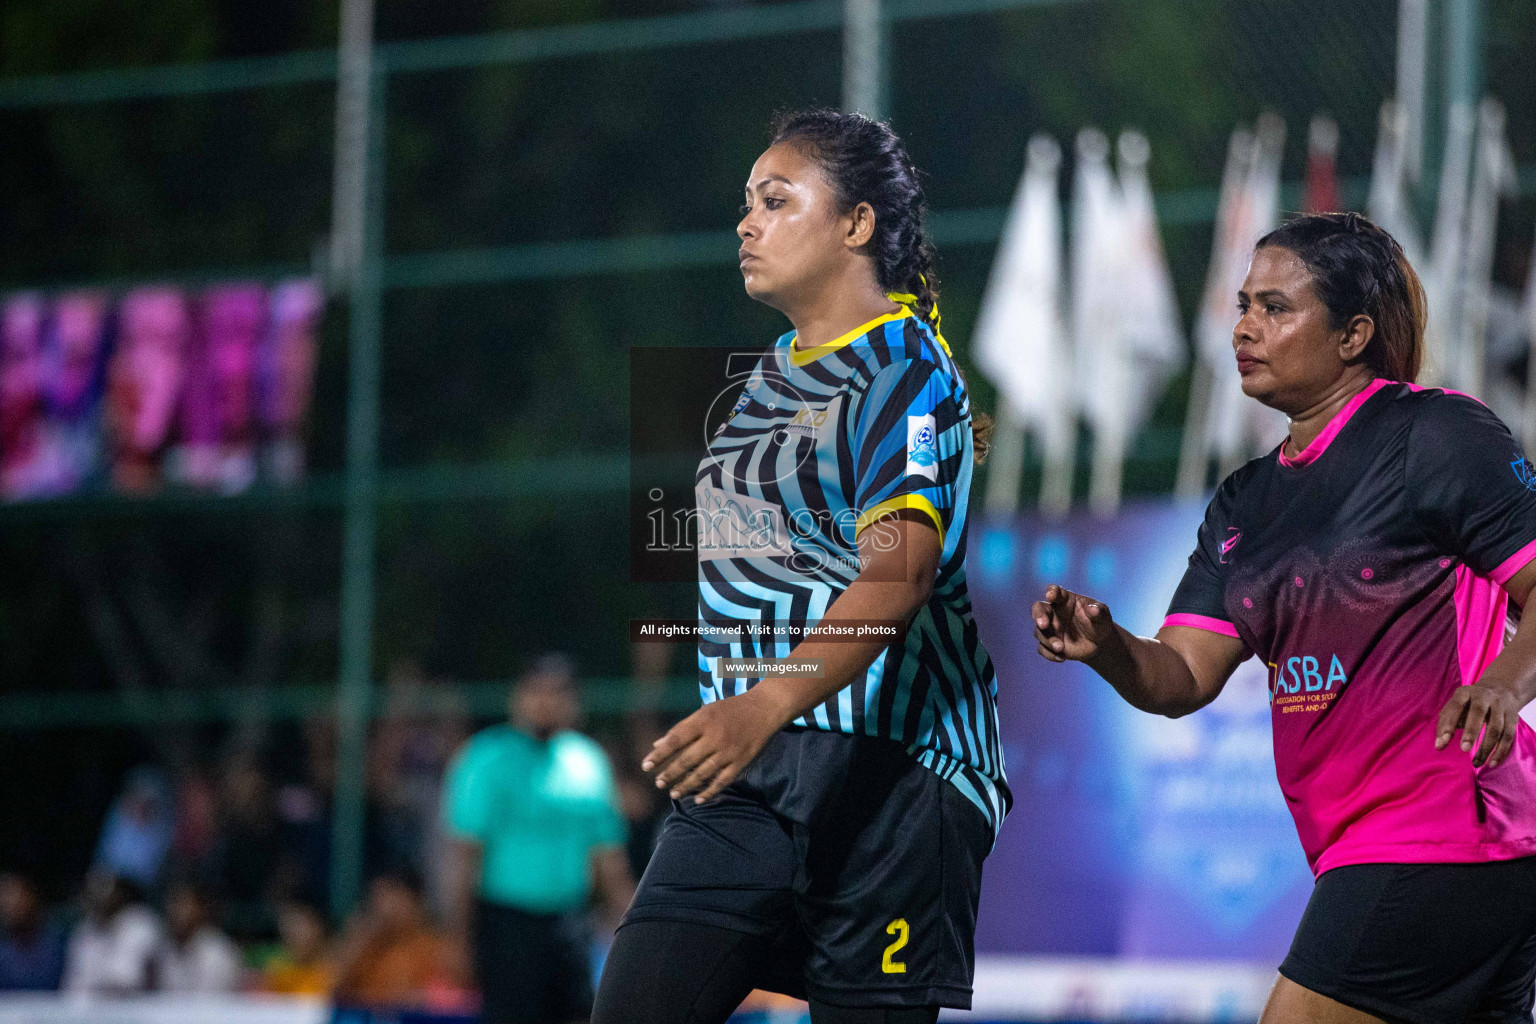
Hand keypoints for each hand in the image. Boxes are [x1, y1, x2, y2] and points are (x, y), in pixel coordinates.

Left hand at [642, 688, 787, 803]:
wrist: (764, 708)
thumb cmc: (729, 709)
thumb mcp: (704, 712)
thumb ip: (681, 729)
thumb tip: (657, 746)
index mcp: (703, 721)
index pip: (675, 740)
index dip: (659, 755)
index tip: (645, 766)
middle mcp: (715, 736)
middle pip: (686, 759)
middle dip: (670, 773)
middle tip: (658, 783)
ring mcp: (728, 751)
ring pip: (702, 773)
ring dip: (685, 785)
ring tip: (673, 792)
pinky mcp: (741, 762)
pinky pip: (722, 781)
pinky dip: (709, 791)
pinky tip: (697, 799)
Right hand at [1032, 583, 1116, 663]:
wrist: (1099, 643)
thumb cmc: (1099, 623)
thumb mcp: (1103, 616)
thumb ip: (1099, 611)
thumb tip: (1093, 609)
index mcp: (1065, 600)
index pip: (1055, 592)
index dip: (1051, 592)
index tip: (1051, 595)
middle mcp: (1054, 613)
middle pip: (1039, 609)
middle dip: (1039, 616)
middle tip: (1043, 624)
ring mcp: (1050, 629)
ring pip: (1039, 632)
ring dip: (1048, 640)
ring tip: (1061, 648)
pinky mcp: (1049, 644)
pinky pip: (1042, 648)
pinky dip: (1049, 654)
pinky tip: (1062, 658)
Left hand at [1436, 679, 1523, 767]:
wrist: (1500, 689)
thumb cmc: (1469, 704)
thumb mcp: (1455, 708)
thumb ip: (1445, 725)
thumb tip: (1439, 746)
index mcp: (1465, 693)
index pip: (1455, 706)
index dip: (1449, 724)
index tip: (1443, 742)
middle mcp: (1484, 697)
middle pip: (1478, 713)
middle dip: (1471, 732)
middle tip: (1463, 749)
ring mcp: (1500, 706)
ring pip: (1496, 727)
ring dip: (1486, 747)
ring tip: (1476, 763)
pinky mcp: (1512, 718)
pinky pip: (1508, 736)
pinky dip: (1501, 751)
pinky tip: (1491, 763)